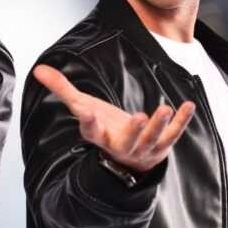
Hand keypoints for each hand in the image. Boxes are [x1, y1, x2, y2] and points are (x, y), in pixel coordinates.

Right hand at [34, 64, 194, 172]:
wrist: (126, 158)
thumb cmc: (103, 127)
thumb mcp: (83, 107)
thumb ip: (62, 89)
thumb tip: (39, 69)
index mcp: (99, 136)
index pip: (91, 131)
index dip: (89, 123)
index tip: (86, 113)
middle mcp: (121, 145)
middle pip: (127, 141)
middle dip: (133, 131)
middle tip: (139, 118)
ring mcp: (143, 148)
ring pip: (152, 140)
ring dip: (159, 126)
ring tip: (163, 108)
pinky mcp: (162, 145)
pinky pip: (173, 134)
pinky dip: (181, 121)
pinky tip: (188, 105)